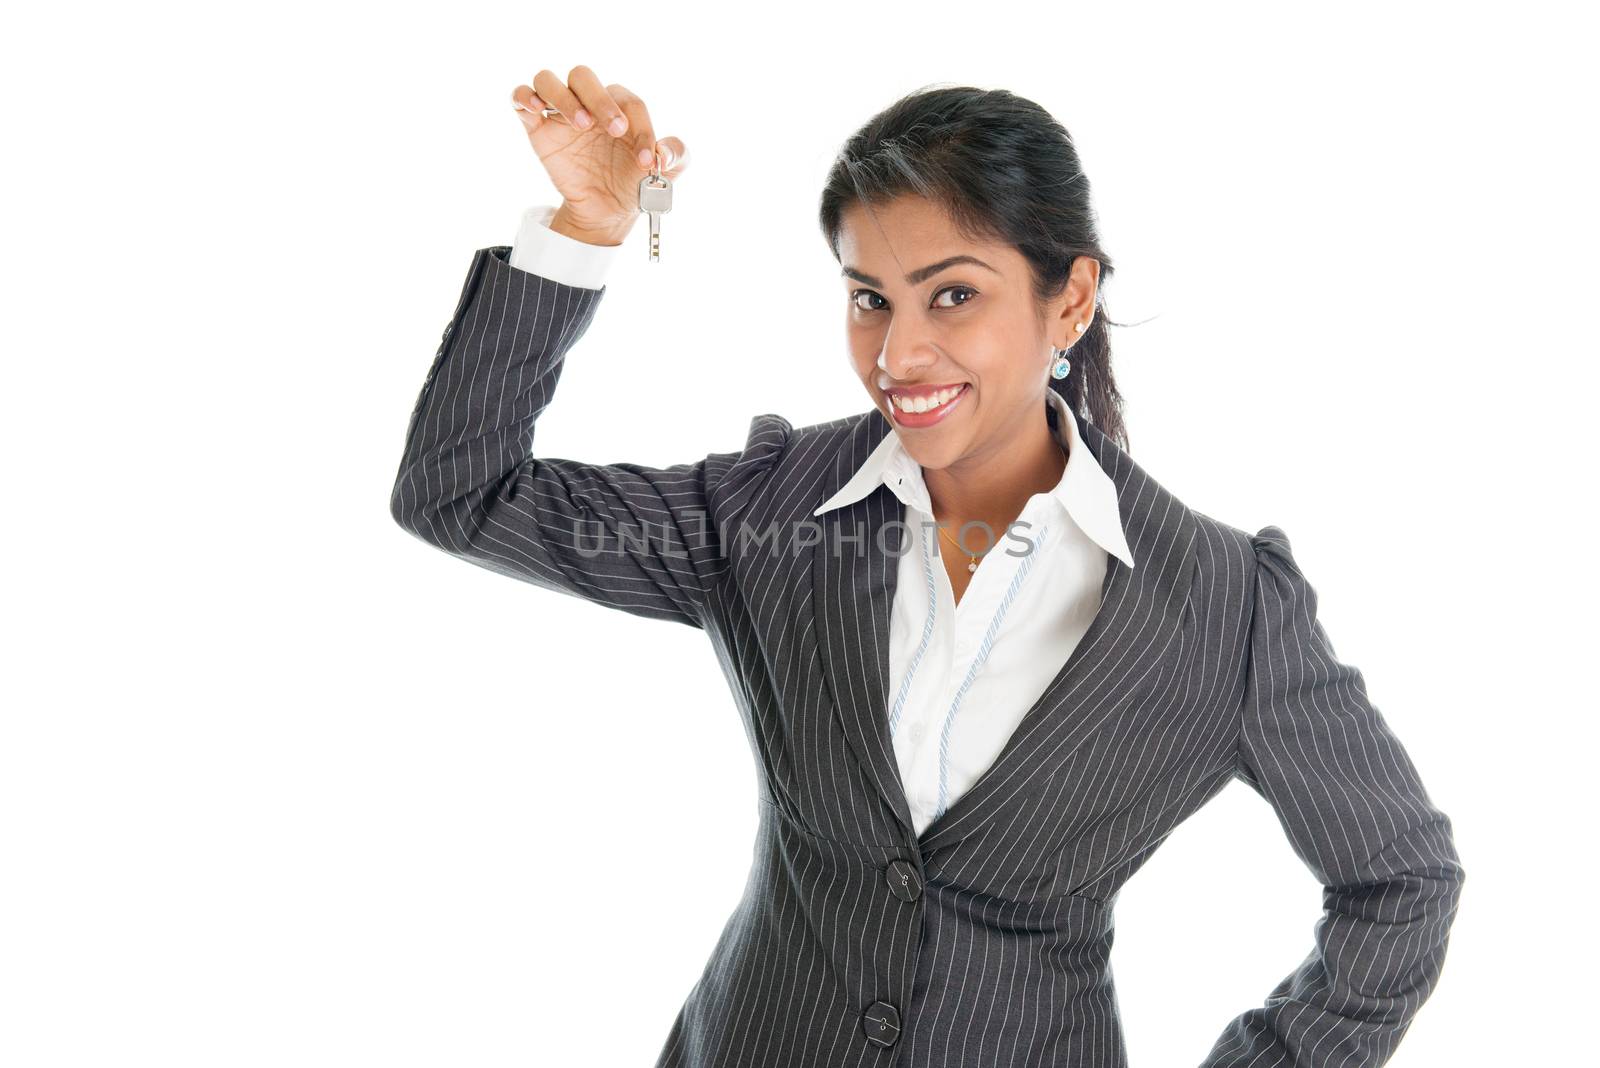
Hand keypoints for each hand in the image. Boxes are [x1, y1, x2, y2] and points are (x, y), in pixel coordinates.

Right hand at [510, 66, 689, 243]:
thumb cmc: (634, 184)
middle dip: (600, 99)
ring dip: (562, 97)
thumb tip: (664, 150)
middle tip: (614, 129)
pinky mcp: (537, 128)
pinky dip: (524, 96)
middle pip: (583, 76)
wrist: (607, 212)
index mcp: (619, 106)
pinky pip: (520, 97)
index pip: (628, 102)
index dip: (641, 129)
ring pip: (548, 80)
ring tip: (580, 125)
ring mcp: (560, 113)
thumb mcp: (667, 175)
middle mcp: (588, 102)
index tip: (647, 162)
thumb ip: (678, 155)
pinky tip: (536, 109)